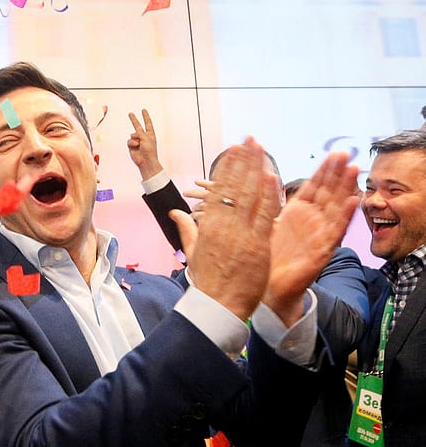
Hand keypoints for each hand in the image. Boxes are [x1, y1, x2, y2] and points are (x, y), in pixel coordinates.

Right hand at [127, 109, 163, 180]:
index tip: (143, 110)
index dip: (145, 116)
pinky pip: (129, 141)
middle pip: (138, 126)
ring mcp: (137, 141)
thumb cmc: (149, 150)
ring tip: (139, 144)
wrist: (146, 162)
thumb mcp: (146, 138)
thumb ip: (139, 133)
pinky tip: (135, 146)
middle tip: (130, 114)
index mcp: (150, 134)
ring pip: (132, 135)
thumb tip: (133, 134)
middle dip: (134, 120)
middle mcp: (144, 137)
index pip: (147, 123)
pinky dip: (132, 143)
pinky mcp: (132, 146)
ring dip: (135, 138)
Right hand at [185, 138, 281, 320]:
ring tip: (262, 149)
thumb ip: (187, 228)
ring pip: (250, 197)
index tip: (234, 150)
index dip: (228, 168)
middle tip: (250, 139)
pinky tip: (271, 177)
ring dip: (257, 170)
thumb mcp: (193, 252)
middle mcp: (223, 226)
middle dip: (243, 161)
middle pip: (235, 187)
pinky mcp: (257, 246)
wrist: (218, 307)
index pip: (219, 190)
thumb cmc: (207, 281)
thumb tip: (175, 212)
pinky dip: (268, 197)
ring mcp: (241, 235)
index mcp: (208, 227)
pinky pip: (264, 217)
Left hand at [263, 152, 358, 324]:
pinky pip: (335, 231)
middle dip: (337, 173)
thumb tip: (268, 175)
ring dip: (346, 189)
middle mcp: (312, 221)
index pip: (314, 186)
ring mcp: (319, 234)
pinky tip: (353, 201)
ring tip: (354, 170)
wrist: (269, 285)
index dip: (324, 170)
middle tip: (347, 154)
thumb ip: (271, 199)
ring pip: (335, 208)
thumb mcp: (269, 221)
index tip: (334, 153)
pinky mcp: (322, 250)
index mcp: (298, 212)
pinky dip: (344, 216)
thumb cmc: (269, 253)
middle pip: (328, 193)